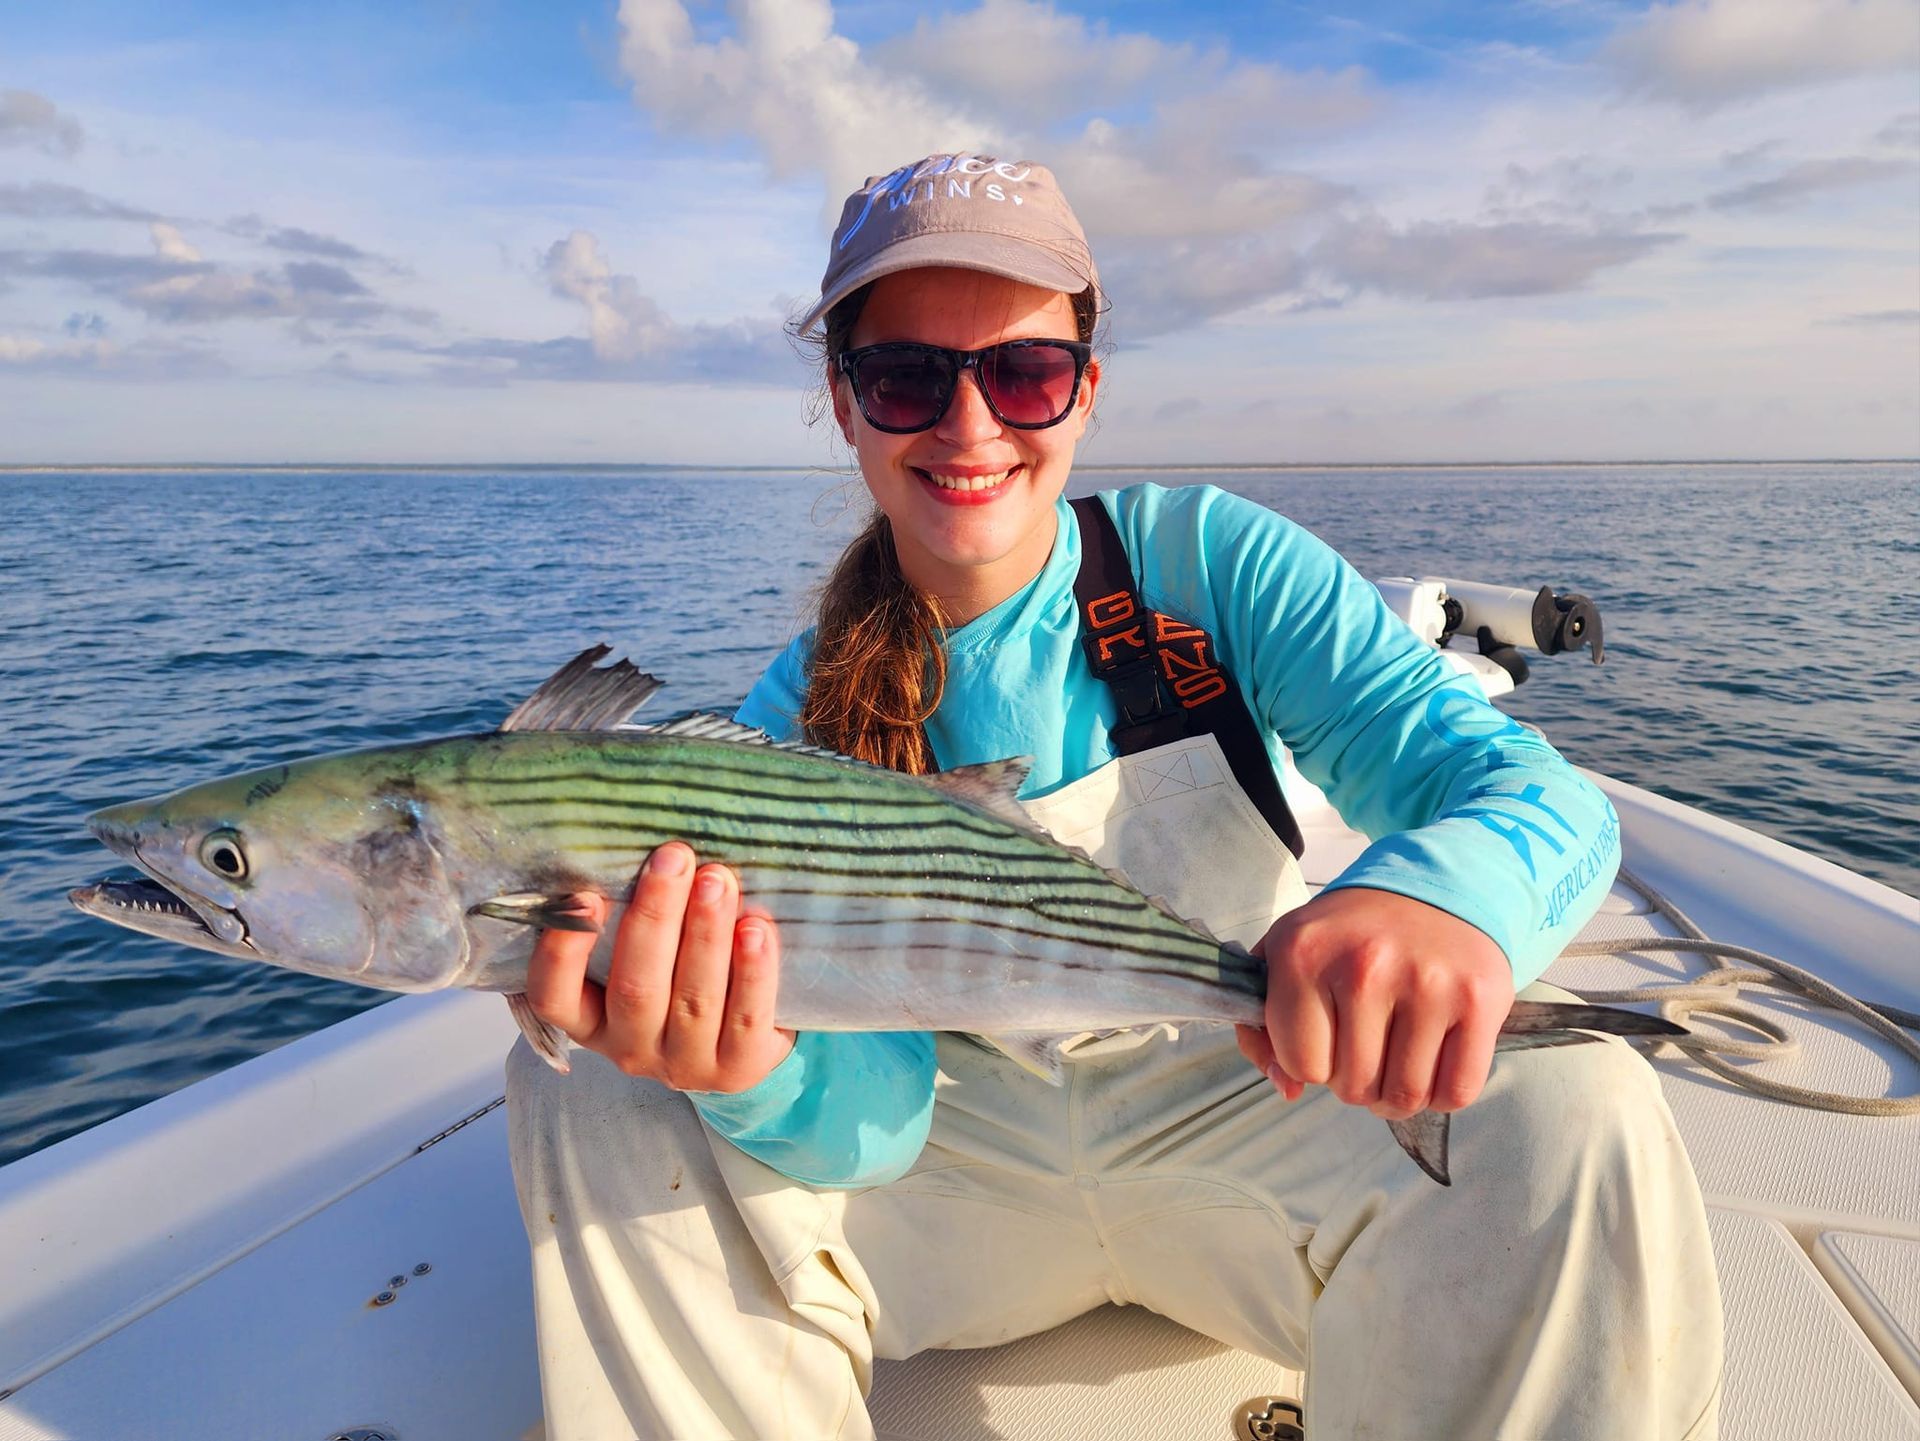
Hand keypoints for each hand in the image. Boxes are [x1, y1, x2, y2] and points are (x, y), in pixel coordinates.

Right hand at [525, 840, 793, 1092]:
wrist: (744, 1046)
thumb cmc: (680, 980)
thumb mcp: (643, 962)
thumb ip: (631, 922)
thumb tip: (639, 847)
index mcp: (592, 1021)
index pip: (555, 996)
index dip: (563, 951)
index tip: (585, 894)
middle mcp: (632, 1048)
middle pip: (635, 987)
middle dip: (655, 917)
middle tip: (673, 858)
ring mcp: (686, 1063)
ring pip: (693, 999)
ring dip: (705, 933)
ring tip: (718, 880)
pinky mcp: (739, 1068)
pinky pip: (746, 1017)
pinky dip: (752, 970)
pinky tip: (755, 928)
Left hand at [1235, 887, 1513, 1119]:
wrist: (1433, 890)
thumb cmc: (1350, 936)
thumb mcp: (1286, 957)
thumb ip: (1262, 1028)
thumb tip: (1289, 1090)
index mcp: (1303, 954)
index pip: (1301, 1065)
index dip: (1311, 1062)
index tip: (1326, 1036)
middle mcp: (1364, 966)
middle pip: (1353, 1086)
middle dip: (1355, 1080)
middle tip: (1365, 1046)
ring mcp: (1427, 984)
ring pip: (1404, 1096)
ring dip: (1396, 1094)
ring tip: (1395, 1059)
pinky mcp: (1479, 1001)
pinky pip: (1456, 1092)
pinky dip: (1441, 1094)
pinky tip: (1431, 1063)